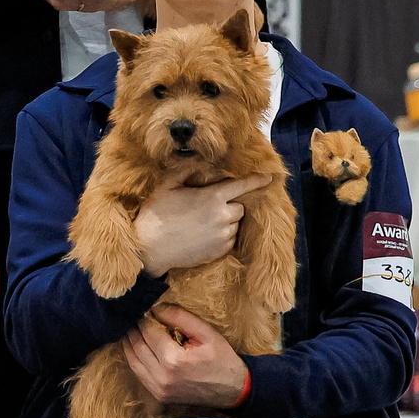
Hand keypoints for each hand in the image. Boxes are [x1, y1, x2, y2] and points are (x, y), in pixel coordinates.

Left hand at [123, 305, 250, 407]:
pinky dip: (134, 358)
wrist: (234, 390)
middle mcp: (162, 377)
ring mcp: (158, 389)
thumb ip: (180, 318)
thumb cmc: (222, 359)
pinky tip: (137, 346)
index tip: (143, 308)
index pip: (148, 332)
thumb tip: (156, 308)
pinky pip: (138, 373)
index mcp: (174, 360)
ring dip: (129, 343)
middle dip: (134, 328)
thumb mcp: (206, 333)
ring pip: (132, 361)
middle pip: (136, 346)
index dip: (144, 318)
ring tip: (132, 328)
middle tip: (134, 316)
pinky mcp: (158, 395)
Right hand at [134, 174, 273, 276]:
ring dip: (227, 220)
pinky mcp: (219, 251)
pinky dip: (223, 235)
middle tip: (211, 205)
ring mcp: (222, 236)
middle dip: (231, 204)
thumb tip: (198, 166)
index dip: (257, 180)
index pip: (242, 185)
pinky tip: (205, 234)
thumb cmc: (155, 215)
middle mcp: (222, 217)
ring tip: (206, 222)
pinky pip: (230, 239)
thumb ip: (185, 172)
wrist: (149, 248)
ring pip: (236, 224)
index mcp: (212, 197)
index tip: (269, 177)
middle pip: (240, 207)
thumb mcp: (167, 187)